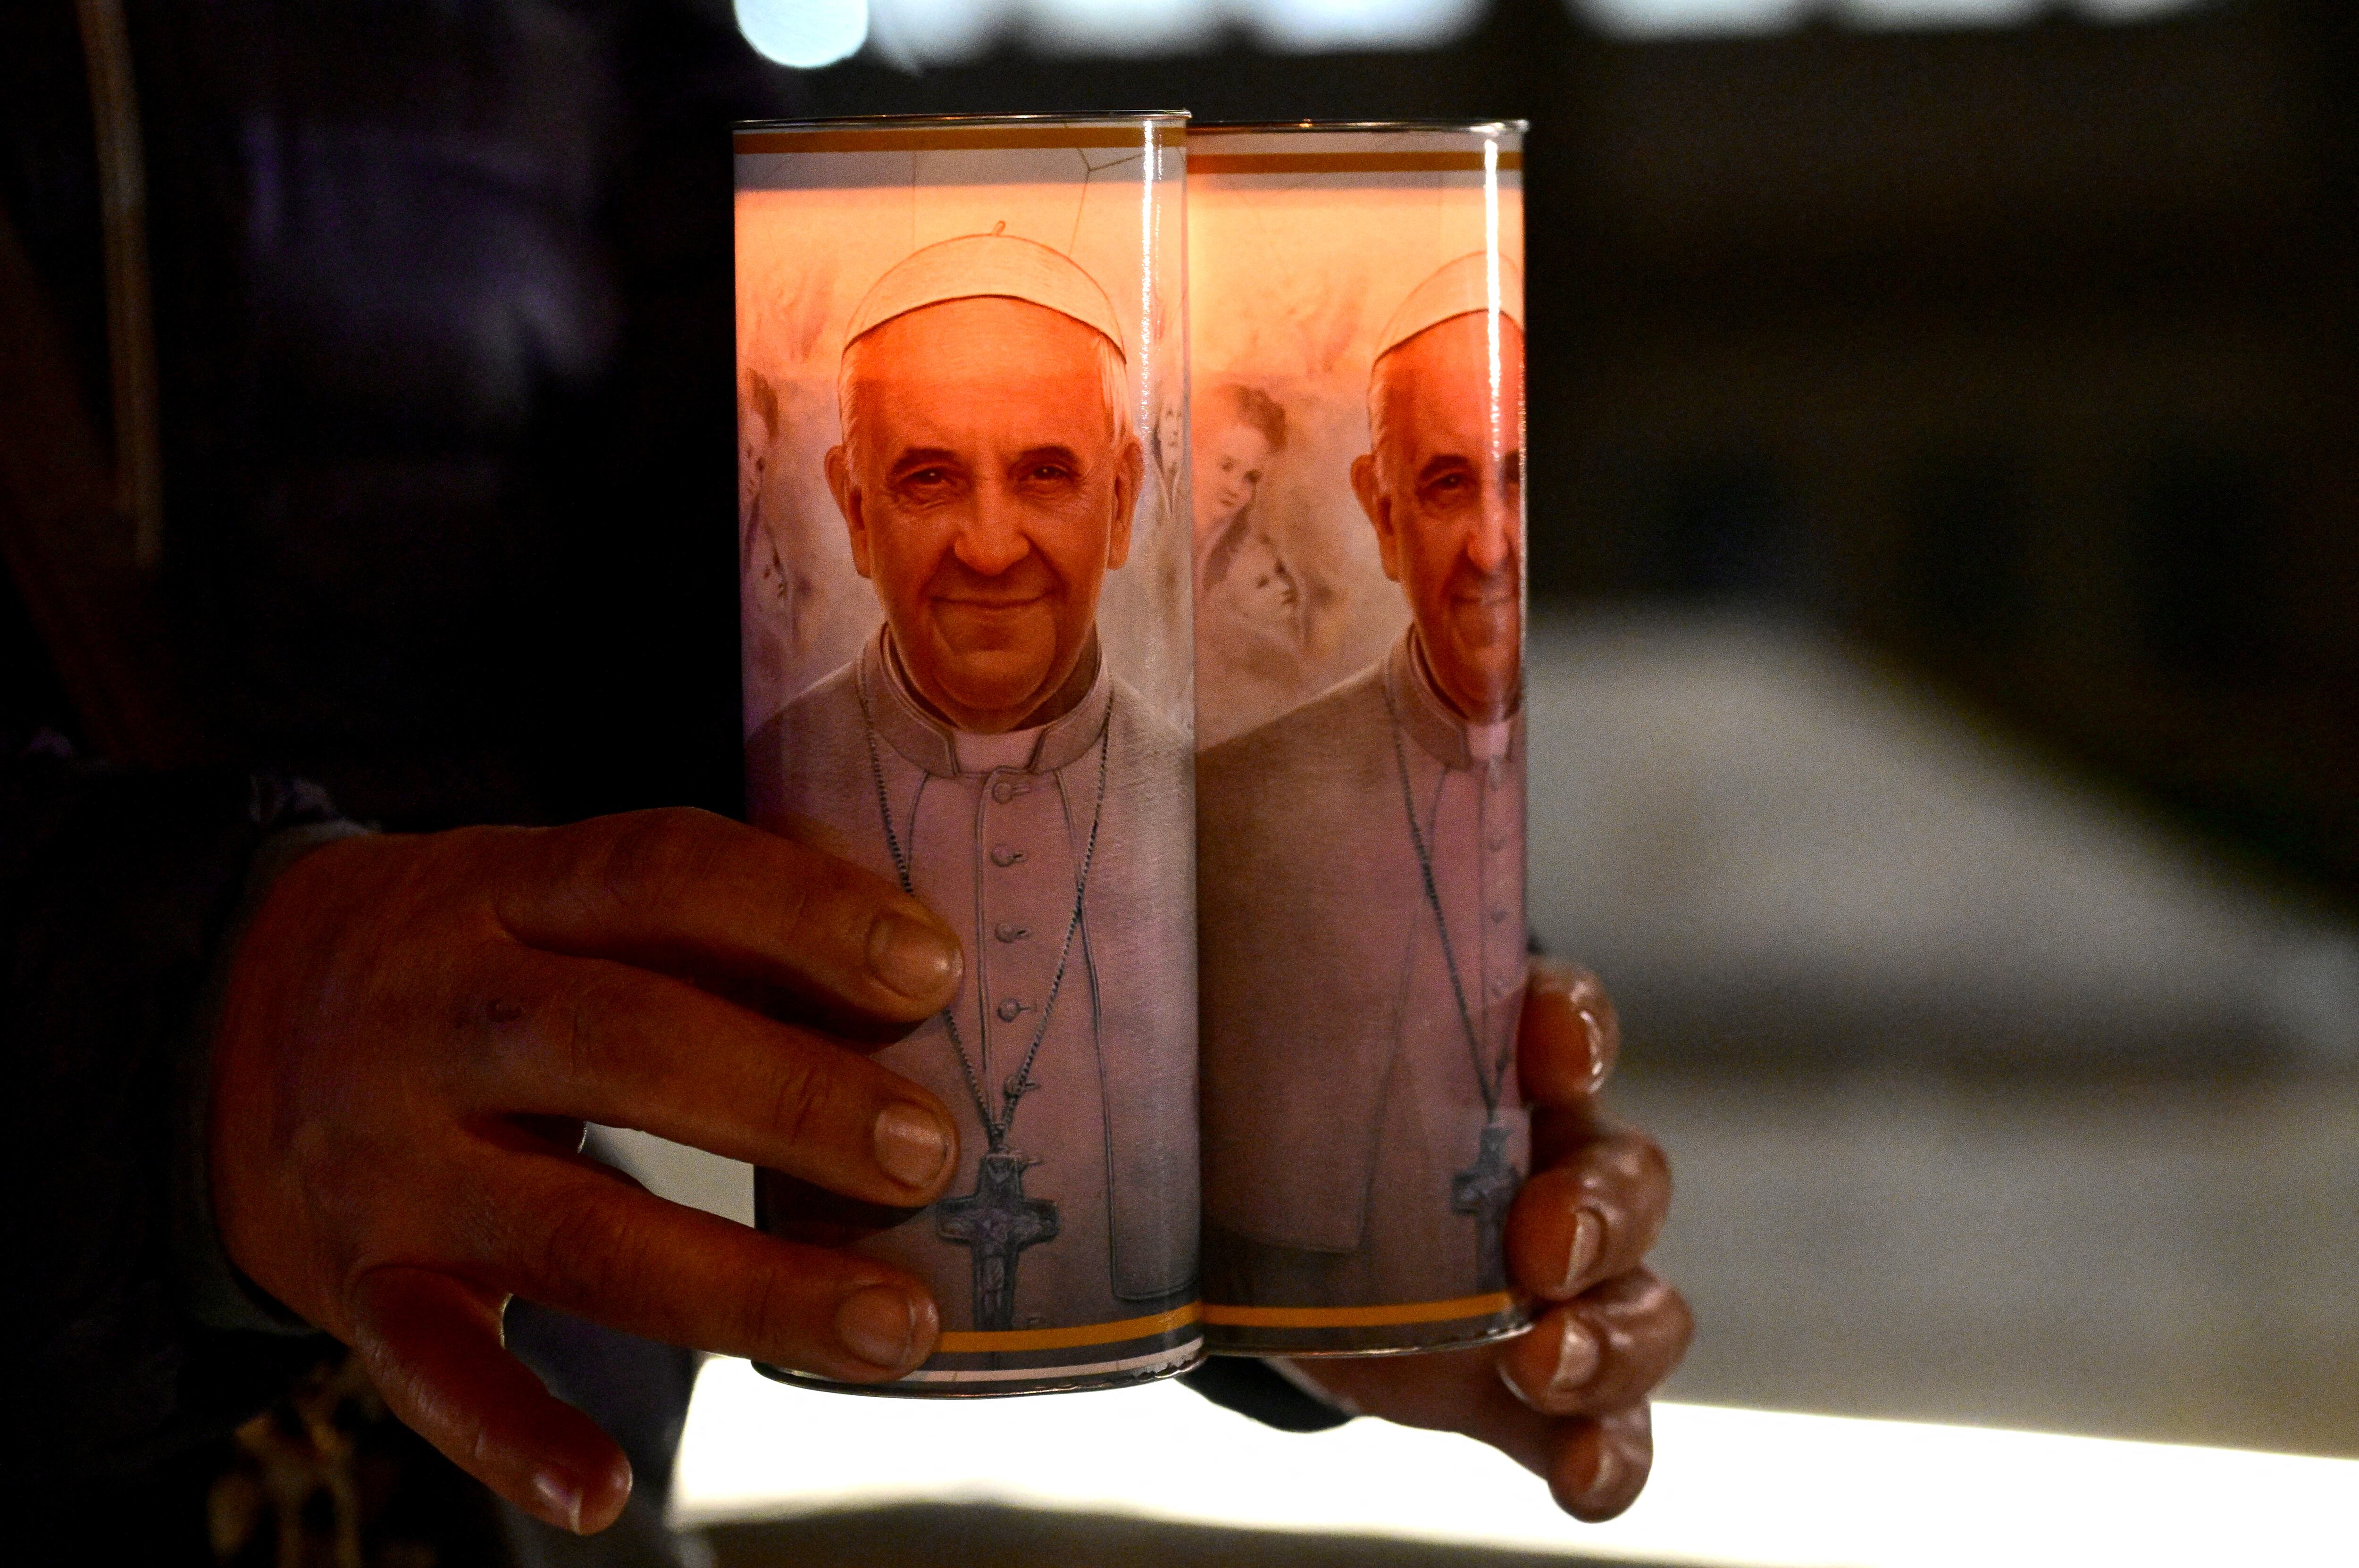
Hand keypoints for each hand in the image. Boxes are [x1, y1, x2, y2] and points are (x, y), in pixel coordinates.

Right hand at [209, 809, 967, 1532]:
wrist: (224, 1018)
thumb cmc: (476, 953)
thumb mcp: (554, 892)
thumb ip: (706, 920)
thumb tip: (917, 972)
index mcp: (501, 890)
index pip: (659, 870)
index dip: (800, 913)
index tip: (933, 967)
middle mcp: (434, 1017)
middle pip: (621, 1044)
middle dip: (791, 1100)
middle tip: (930, 1152)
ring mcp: (387, 1160)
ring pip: (572, 1230)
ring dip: (747, 1285)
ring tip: (896, 1324)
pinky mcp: (359, 1282)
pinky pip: (432, 1369)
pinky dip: (515, 1436)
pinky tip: (607, 1489)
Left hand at [1278, 960, 1690, 1520]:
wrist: (1283, 1253)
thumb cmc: (1298, 1133)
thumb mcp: (1279, 1075)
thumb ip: (1250, 1027)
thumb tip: (1156, 963)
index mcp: (1500, 1074)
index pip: (1566, 1025)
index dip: (1575, 1032)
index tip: (1557, 1053)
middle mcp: (1556, 1171)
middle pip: (1628, 1178)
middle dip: (1602, 1212)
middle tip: (1542, 1246)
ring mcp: (1562, 1291)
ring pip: (1643, 1305)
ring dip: (1612, 1339)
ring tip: (1547, 1364)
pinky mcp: (1537, 1388)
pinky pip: (1610, 1424)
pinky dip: (1606, 1454)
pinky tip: (1582, 1479)